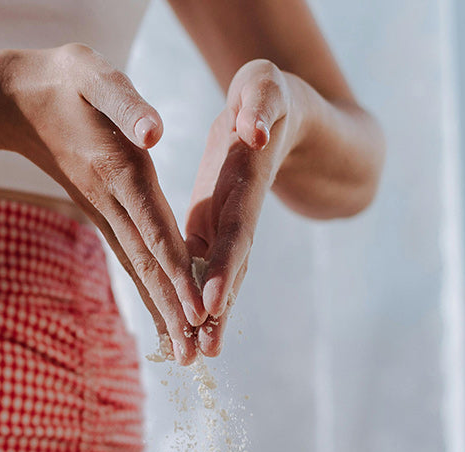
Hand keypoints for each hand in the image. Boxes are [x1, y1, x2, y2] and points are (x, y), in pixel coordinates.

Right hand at [0, 44, 205, 363]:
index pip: (154, 229)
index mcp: (119, 171)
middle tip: (193, 356)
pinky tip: (162, 311)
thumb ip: (126, 103)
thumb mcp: (94, 75)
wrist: (16, 98)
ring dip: (161, 309)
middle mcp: (112, 200)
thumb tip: (155, 132)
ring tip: (181, 350)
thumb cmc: (63, 80)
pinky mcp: (101, 211)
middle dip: (172, 310)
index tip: (197, 309)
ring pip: (138, 266)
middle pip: (148, 263)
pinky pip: (130, 256)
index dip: (177, 270)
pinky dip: (148, 287)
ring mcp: (103, 210)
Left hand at [184, 59, 304, 356]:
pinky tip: (182, 330)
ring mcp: (231, 222)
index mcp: (247, 183)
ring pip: (221, 275)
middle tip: (205, 348)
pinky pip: (205, 266)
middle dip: (219, 308)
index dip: (224, 266)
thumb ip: (261, 106)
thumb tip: (253, 133)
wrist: (282, 111)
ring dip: (211, 315)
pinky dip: (196, 297)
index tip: (212, 302)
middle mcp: (240, 210)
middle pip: (231, 266)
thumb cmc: (268, 93)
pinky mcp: (217, 224)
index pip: (235, 231)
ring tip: (198, 354)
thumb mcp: (266, 85)